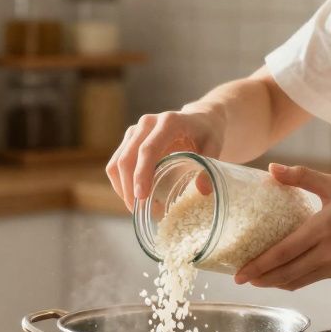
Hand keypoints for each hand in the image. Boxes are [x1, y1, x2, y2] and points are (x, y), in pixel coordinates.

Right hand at [107, 108, 224, 210]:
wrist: (199, 119)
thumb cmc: (207, 133)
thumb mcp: (215, 147)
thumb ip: (209, 167)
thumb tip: (202, 190)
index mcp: (169, 122)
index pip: (148, 150)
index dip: (142, 174)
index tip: (141, 197)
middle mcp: (147, 123)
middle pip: (127, 158)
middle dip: (129, 188)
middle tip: (139, 212)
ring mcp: (135, 131)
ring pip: (116, 163)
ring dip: (122, 188)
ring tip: (137, 209)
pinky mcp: (129, 140)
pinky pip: (116, 164)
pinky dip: (121, 184)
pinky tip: (134, 197)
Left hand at [235, 164, 330, 290]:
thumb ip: (302, 176)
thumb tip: (271, 168)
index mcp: (322, 230)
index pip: (282, 253)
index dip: (258, 265)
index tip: (239, 273)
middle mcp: (328, 253)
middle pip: (286, 274)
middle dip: (261, 279)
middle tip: (240, 278)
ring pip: (298, 281)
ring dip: (275, 283)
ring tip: (257, 279)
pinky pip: (311, 279)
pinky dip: (293, 280)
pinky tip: (284, 275)